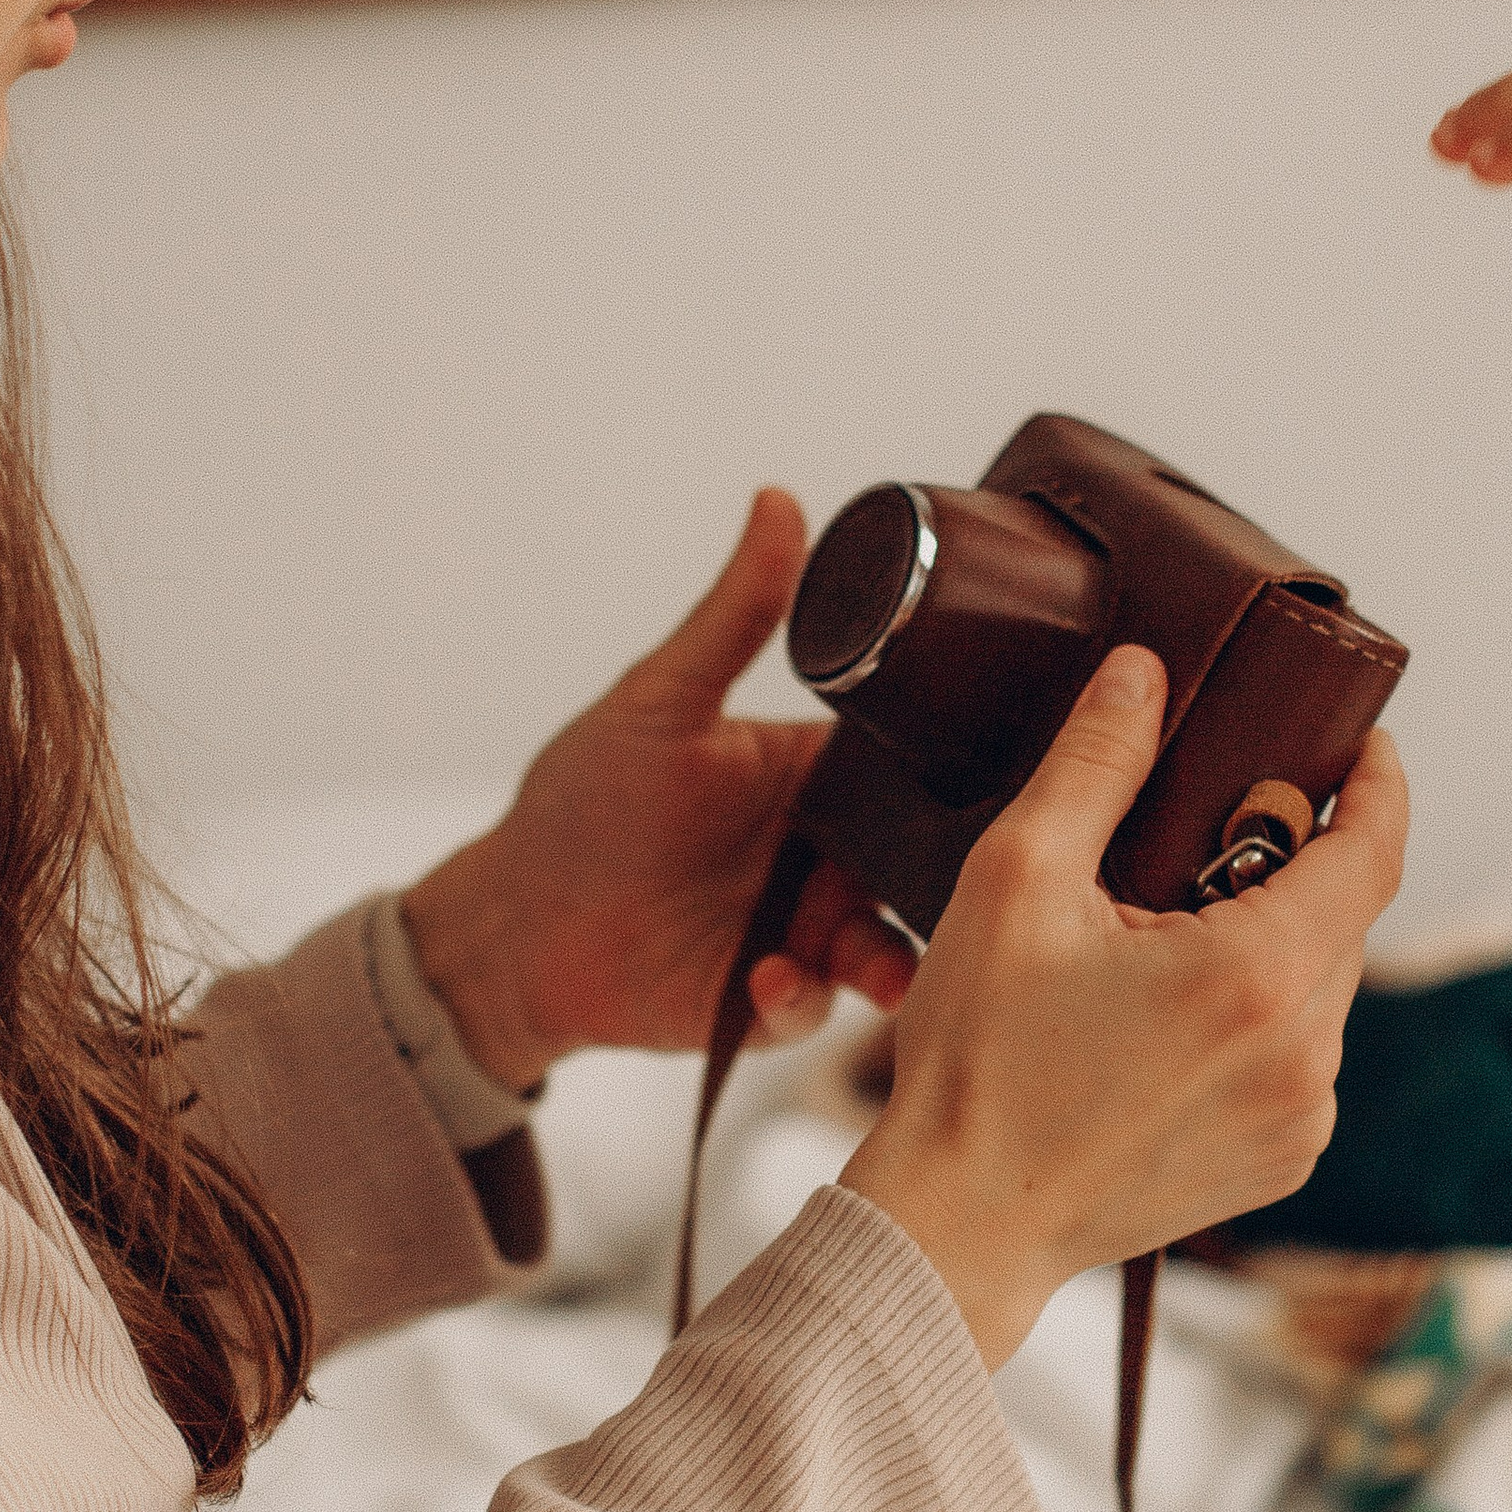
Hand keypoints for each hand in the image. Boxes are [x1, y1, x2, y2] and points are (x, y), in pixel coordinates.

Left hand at [401, 492, 915, 1089]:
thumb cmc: (582, 804)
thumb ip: (734, 617)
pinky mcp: (764, 1003)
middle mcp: (819, 859)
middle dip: (941, 884)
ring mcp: (797, 934)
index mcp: (809, 779)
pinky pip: (810, 1007)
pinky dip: (799, 997)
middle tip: (959, 885)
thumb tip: (779, 504)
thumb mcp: (660, 700)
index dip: (954, 773)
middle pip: (916, 869)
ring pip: (883, 947)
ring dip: (888, 958)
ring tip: (872, 961)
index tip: (998, 771)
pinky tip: (766, 978)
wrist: (513, 922)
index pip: (909, 769)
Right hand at [843, 647, 1407, 1369]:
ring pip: (1320, 988)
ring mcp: (1301, 1119)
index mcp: (1257, 976)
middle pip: (1340, 917)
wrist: (960, 1224)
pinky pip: (1300, 1057)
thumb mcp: (1016, 882)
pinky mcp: (1282, 1162)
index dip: (1378, 784)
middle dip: (1289, 864)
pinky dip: (1257, 1019)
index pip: (1373, 851)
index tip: (1362, 744)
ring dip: (1269, 945)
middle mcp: (1305, 1055)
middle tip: (1203, 836)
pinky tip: (1169, 1018)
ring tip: (1166, 938)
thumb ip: (1094, 766)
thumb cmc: (978, 1063)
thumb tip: (1144, 675)